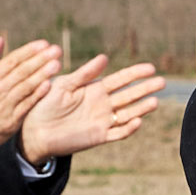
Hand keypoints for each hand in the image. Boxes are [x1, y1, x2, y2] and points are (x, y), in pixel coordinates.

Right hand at [0, 37, 62, 159]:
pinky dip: (37, 95)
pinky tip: (49, 85)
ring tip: (57, 64)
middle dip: (40, 59)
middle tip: (57, 50)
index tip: (43, 43)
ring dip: (42, 74)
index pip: (11, 61)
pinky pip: (27, 105)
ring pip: (26, 87)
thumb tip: (0, 39)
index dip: (28, 51)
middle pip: (22, 72)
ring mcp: (5, 105)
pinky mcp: (12, 120)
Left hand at [18, 55, 164, 164]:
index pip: (121, 79)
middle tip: (162, 82)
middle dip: (145, 88)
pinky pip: (117, 133)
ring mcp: (103, 121)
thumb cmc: (45, 103)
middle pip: (129, 95)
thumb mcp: (64, 84)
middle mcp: (103, 104)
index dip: (135, 73)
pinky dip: (128, 128)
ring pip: (128, 113)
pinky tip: (138, 121)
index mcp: (95, 89)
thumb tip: (105, 58)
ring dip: (142, 108)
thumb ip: (84, 74)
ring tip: (155, 101)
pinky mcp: (99, 137)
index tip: (150, 68)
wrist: (33, 130)